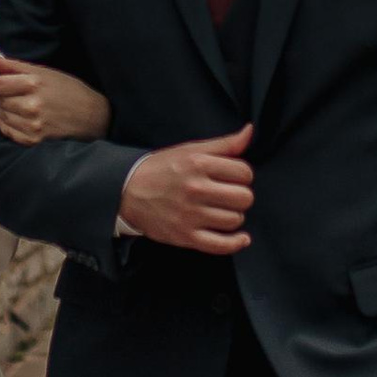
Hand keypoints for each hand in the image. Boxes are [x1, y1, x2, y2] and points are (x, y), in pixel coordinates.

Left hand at [0, 50, 111, 144]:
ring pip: (3, 117)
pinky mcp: (35, 140)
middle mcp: (32, 105)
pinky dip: (5, 126)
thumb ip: (16, 66)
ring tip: (7, 107)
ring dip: (1, 112)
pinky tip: (9, 120)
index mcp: (34, 83)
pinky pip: (9, 133)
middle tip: (4, 96)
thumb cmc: (69, 91)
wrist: (92, 116)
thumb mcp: (45, 72)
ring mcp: (33, 124)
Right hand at [118, 124, 254, 254]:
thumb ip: (224, 144)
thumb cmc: (162, 169)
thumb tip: (249, 131)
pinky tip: (241, 237)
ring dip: (233, 216)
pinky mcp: (185, 236)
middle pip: (244, 198)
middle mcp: (195, 189)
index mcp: (198, 164)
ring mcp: (190, 215)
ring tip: (221, 210)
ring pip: (235, 220)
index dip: (242, 175)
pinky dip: (236, 243)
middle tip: (227, 195)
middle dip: (240, 196)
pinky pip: (221, 245)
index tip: (231, 178)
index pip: (244, 172)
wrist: (127, 191)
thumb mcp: (191, 150)